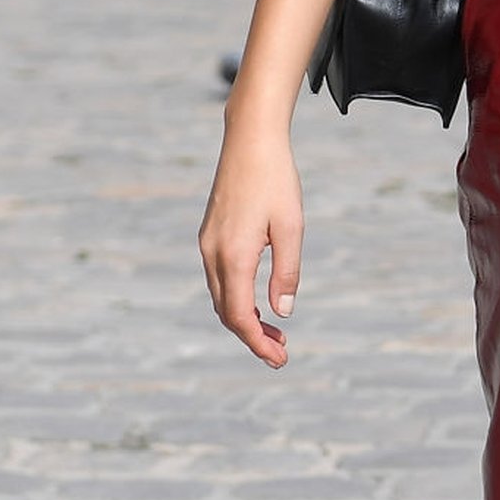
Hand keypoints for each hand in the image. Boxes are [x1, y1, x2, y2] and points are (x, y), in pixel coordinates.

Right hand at [199, 126, 303, 366]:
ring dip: (245, 319)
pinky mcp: (209, 235)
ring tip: (275, 331)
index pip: (240, 316)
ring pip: (221, 297)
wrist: (250, 140)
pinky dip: (236, 299)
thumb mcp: (291, 227)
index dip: (258, 343)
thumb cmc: (276, 180)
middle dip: (252, 336)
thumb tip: (283, 313)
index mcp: (234, 255)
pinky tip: (258, 301)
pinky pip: (219, 279)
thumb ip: (287, 272)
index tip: (279, 359)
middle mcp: (213, 253)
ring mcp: (207, 244)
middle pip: (227, 312)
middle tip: (281, 352)